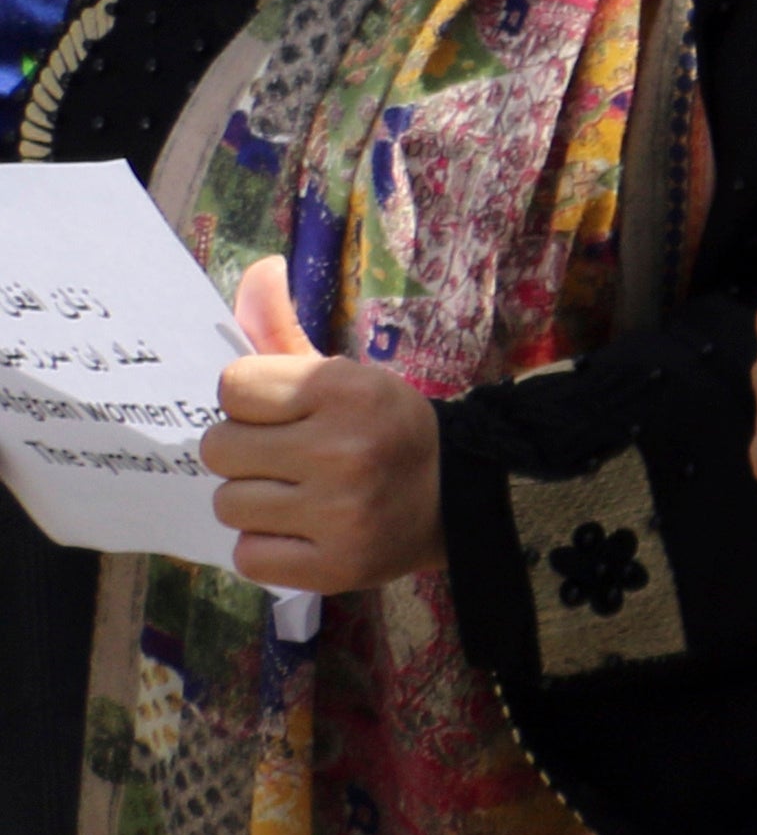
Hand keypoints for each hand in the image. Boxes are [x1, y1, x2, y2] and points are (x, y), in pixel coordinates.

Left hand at [205, 258, 444, 595]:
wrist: (460, 498)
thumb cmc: (387, 430)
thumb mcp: (347, 376)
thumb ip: (287, 330)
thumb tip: (259, 268)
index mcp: (346, 392)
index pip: (232, 388)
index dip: (251, 403)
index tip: (285, 414)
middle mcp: (342, 452)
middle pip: (218, 449)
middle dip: (246, 453)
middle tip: (288, 458)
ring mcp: (340, 514)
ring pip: (229, 505)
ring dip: (255, 502)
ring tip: (298, 497)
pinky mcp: (335, 566)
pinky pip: (249, 556)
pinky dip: (268, 547)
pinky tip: (304, 532)